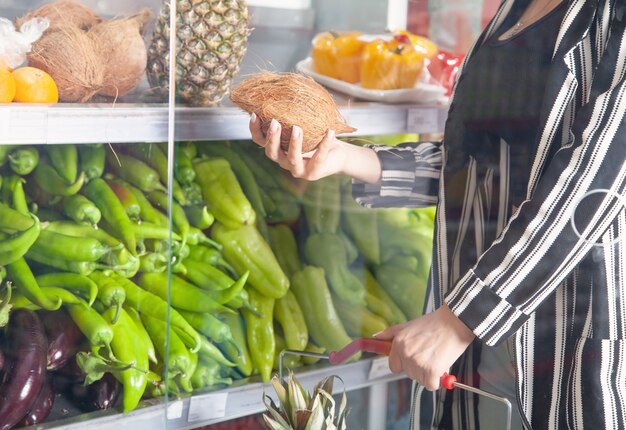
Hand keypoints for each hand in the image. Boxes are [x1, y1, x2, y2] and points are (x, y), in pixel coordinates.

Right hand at [249, 114, 381, 182]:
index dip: (255, 129)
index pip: (260, 141)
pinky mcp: (313, 172)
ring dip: (294, 144)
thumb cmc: (317, 135)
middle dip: (272, 137)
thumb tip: (286, 83)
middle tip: (275, 122)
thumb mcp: (303, 122)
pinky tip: (329, 132)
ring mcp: (298, 169)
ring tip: (297, 128)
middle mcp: (284, 160)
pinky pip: (319, 157)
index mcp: (278, 148)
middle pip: (271, 152)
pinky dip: (324, 144)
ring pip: (292, 159)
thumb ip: (293, 110)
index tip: (254, 114)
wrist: (336, 155)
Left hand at [375, 305, 475, 389]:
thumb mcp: (408, 325)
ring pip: (420, 380)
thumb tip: (376, 336)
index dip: (405, 364)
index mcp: (398, 343)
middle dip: (418, 368)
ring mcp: (417, 363)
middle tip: (429, 353)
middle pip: (409, 374)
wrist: (455, 322)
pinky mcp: (431, 371)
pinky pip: (431, 385)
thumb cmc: (434, 323)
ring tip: (436, 357)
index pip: (394, 366)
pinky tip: (441, 366)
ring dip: (428, 374)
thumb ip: (391, 333)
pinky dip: (437, 380)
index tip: (415, 358)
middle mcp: (405, 354)